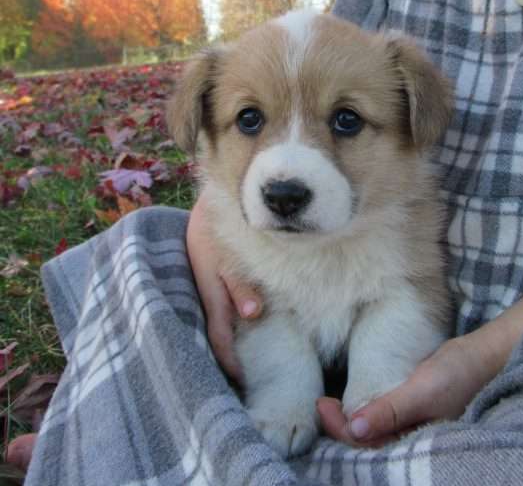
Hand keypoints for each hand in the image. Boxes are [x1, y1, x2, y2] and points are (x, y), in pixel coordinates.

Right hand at [186, 194, 263, 380]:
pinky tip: (240, 328)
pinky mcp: (210, 281)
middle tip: (241, 380)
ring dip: (227, 340)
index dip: (228, 359)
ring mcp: (205, 288)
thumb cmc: (219, 230)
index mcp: (208, 291)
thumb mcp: (227, 255)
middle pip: (214, 333)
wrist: (207, 206)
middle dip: (226, 356)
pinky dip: (227, 322)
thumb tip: (252, 314)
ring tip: (241, 360)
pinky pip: (218, 307)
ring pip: (215, 322)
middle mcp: (205, 294)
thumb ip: (239, 283)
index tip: (241, 379)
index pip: (218, 335)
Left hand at [317, 334, 505, 446]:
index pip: (368, 446)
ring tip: (331, 402)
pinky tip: (354, 400)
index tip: (323, 406)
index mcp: (415, 445)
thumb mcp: (421, 392)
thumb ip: (390, 411)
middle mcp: (412, 441)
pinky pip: (384, 419)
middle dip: (342, 427)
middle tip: (322, 403)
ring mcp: (413, 427)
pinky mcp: (413, 413)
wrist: (482, 356)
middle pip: (368, 442)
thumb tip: (355, 428)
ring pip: (374, 431)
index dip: (341, 429)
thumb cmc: (457, 375)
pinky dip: (366, 412)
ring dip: (351, 420)